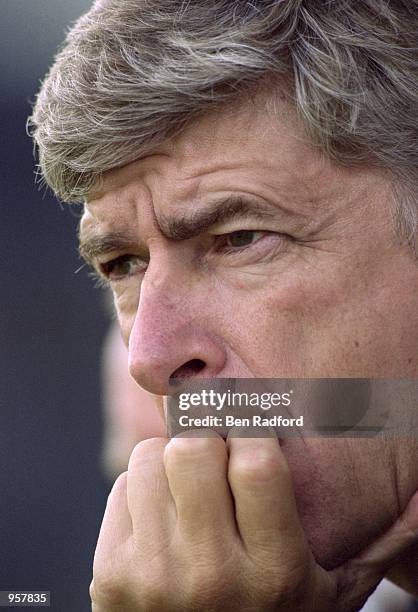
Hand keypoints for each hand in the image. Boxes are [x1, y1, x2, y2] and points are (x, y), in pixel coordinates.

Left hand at [90, 432, 417, 610]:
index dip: (253, 431)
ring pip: (151, 458)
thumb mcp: (332, 597)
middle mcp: (213, 573)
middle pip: (194, 449)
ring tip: (189, 486)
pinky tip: (162, 518)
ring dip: (171, 459)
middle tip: (215, 448)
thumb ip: (376, 550)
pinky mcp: (112, 575)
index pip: (258, 463)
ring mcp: (156, 574)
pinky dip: (142, 488)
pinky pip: (122, 488)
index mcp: (274, 571)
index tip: (250, 429)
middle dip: (206, 436)